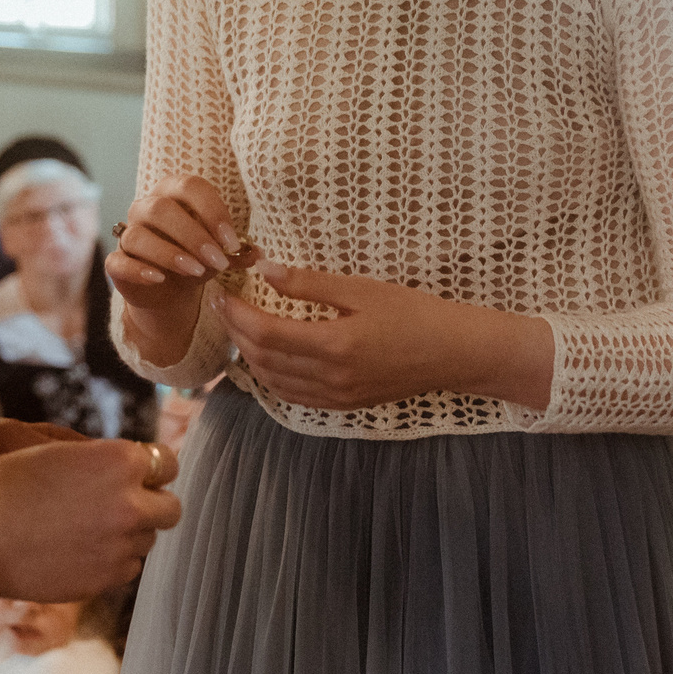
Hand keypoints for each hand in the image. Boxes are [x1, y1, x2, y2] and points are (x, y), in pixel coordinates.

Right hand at [0, 438, 180, 600]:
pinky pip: (128, 568)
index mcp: (119, 461)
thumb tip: (119, 466)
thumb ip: (96, 459)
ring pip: (148, 540)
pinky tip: (81, 552)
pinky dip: (113, 561)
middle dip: (152, 504)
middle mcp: (131, 503)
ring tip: (89, 530)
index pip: (166, 462)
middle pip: (171, 507)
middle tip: (122, 504)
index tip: (138, 474)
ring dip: (129, 534)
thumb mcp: (52, 452)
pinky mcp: (107, 578)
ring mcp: (121, 545)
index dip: (152, 468)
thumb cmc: (3, 487)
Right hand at [105, 174, 250, 366]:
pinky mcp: (116, 263)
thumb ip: (237, 252)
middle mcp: (146, 208)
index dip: (212, 211)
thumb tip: (257, 253)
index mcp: (173, 193)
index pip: (190, 187)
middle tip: (218, 260)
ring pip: (138, 235)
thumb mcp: (220, 254)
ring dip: (169, 253)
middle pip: (162, 209)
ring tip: (196, 271)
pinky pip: (118, 261)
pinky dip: (139, 270)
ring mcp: (128, 234)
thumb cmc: (195, 259)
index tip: (232, 241)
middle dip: (193, 235)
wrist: (170, 291)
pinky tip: (160, 278)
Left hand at [216, 263, 552, 414]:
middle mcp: (329, 378)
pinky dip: (270, 376)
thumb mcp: (361, 289)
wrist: (452, 353)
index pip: (264, 332)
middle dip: (235, 331)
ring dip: (249, 355)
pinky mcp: (342, 405)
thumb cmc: (412, 313)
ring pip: (272, 381)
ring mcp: (335, 396)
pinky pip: (292, 395)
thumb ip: (310, 283)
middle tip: (223, 304)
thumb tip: (265, 269)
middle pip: (261, 358)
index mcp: (333, 345)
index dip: (235, 313)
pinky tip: (267, 356)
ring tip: (239, 326)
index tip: (220, 292)